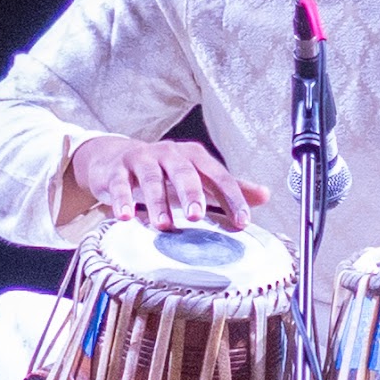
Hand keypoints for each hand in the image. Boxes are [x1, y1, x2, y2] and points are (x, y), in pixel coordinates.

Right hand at [68, 135, 267, 231]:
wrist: (115, 157)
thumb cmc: (162, 171)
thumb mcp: (196, 177)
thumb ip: (228, 187)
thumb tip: (264, 195)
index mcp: (194, 157)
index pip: (218, 176)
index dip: (232, 198)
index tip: (242, 221)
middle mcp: (170, 154)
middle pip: (184, 172)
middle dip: (191, 194)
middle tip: (197, 216)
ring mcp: (142, 160)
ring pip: (151, 179)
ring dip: (157, 202)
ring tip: (162, 225)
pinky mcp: (116, 170)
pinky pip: (119, 184)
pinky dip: (122, 200)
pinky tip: (126, 216)